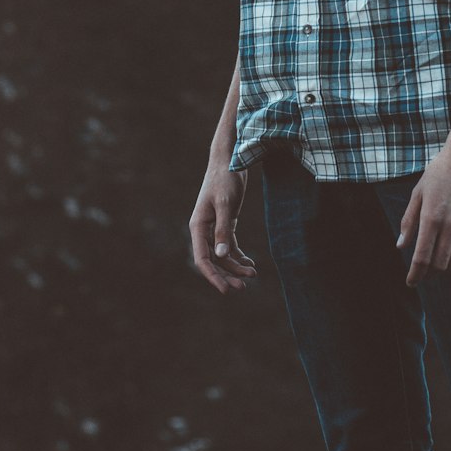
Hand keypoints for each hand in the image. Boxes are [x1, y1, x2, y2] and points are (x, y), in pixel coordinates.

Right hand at [189, 165, 256, 294]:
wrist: (230, 160)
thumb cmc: (224, 179)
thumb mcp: (225, 204)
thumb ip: (223, 230)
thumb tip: (221, 256)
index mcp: (198, 226)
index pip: (202, 259)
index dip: (213, 276)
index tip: (226, 290)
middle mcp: (204, 230)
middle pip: (213, 260)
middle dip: (227, 275)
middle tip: (243, 287)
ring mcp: (214, 227)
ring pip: (223, 255)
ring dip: (236, 266)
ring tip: (253, 274)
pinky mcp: (225, 222)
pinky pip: (230, 245)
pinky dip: (239, 255)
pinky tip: (250, 263)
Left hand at [396, 141, 450, 285]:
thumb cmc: (439, 171)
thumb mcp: (418, 192)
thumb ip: (409, 221)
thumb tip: (401, 246)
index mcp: (431, 217)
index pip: (422, 257)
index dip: (415, 274)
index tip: (411, 282)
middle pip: (440, 263)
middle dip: (429, 272)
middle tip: (424, 270)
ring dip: (447, 265)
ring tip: (440, 260)